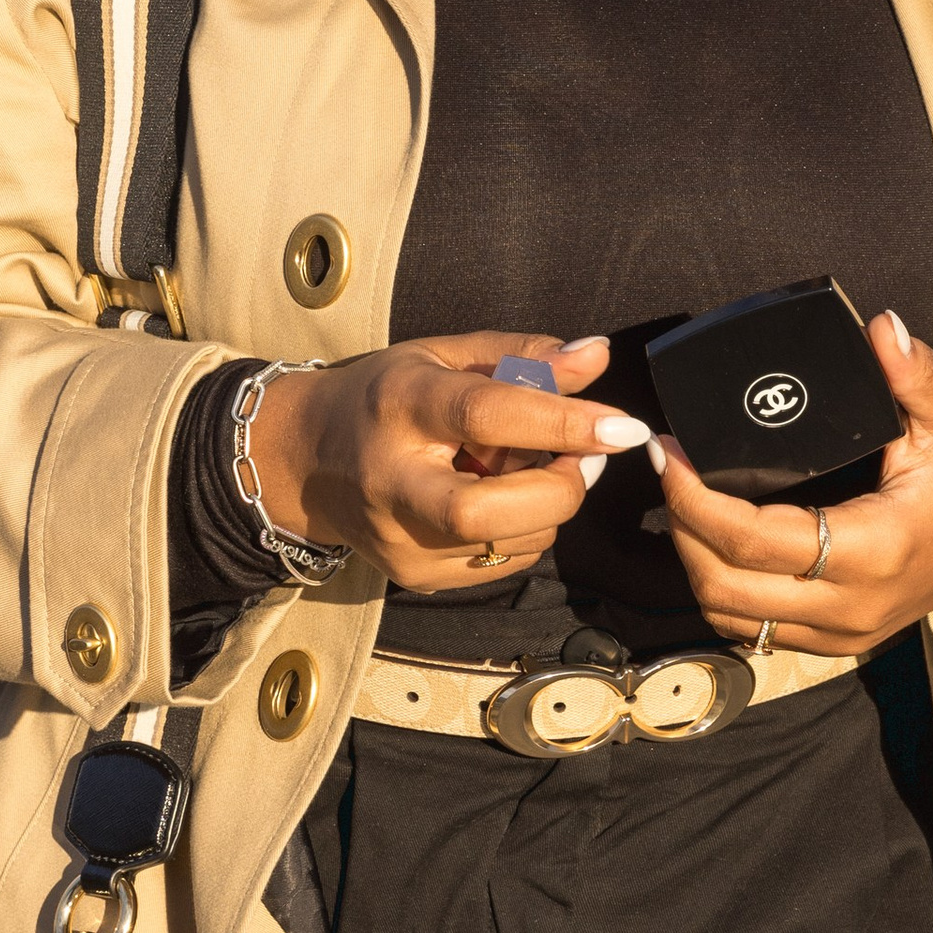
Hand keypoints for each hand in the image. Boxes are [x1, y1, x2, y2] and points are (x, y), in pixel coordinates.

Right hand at [253, 332, 645, 592]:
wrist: (308, 459)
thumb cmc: (386, 397)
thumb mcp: (445, 356)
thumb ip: (523, 356)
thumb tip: (597, 355)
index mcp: (401, 405)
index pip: (487, 415)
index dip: (564, 421)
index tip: (625, 425)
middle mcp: (393, 479)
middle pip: (489, 509)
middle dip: (560, 488)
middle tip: (585, 458)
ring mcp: (399, 539)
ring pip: (506, 543)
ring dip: (547, 508)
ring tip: (524, 469)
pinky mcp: (413, 576)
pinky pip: (502, 564)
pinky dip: (525, 531)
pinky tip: (500, 499)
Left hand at [655, 311, 932, 658]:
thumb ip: (916, 372)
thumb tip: (879, 329)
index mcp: (877, 549)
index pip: (756, 541)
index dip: (697, 500)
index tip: (671, 452)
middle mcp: (853, 604)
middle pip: (727, 588)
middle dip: (682, 529)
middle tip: (668, 469)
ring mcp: (844, 632)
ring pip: (733, 617)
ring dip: (695, 562)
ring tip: (683, 500)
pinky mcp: (837, 640)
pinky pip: (755, 629)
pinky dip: (722, 589)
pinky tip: (712, 539)